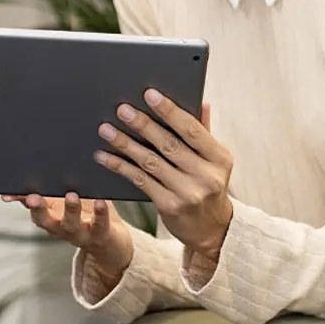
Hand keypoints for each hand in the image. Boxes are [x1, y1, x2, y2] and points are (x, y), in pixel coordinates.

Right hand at [2, 190, 133, 288]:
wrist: (111, 241)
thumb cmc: (83, 215)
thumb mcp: (60, 205)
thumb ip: (41, 194)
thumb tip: (13, 188)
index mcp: (50, 218)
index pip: (31, 209)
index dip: (20, 202)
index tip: (9, 194)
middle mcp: (61, 228)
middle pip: (46, 221)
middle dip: (38, 210)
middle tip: (32, 197)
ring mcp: (80, 233)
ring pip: (71, 224)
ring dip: (70, 211)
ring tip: (70, 196)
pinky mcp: (101, 233)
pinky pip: (100, 224)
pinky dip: (100, 213)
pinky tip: (100, 201)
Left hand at [95, 93, 232, 266]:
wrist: (212, 229)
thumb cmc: (209, 185)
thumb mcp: (214, 160)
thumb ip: (204, 131)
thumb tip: (200, 100)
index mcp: (219, 157)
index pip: (192, 129)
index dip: (170, 110)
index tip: (150, 94)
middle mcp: (206, 175)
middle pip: (168, 144)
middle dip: (143, 125)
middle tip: (122, 109)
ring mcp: (187, 192)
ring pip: (150, 162)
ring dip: (125, 144)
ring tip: (106, 130)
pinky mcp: (169, 206)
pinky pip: (140, 180)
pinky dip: (121, 166)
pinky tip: (105, 157)